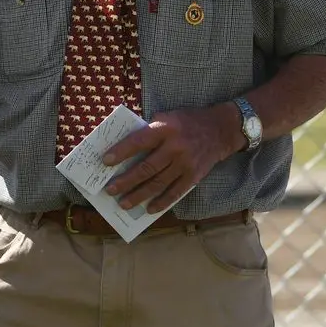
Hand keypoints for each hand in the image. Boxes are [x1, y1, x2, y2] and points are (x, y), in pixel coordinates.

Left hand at [99, 105, 239, 214]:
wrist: (220, 129)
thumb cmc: (187, 122)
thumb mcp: (167, 117)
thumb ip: (149, 131)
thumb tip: (125, 148)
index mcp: (165, 129)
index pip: (138, 141)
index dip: (121, 152)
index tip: (105, 161)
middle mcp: (175, 147)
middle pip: (146, 168)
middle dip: (126, 181)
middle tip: (110, 190)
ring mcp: (185, 163)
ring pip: (158, 183)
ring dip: (139, 195)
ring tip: (123, 203)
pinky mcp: (194, 176)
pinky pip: (175, 192)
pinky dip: (162, 202)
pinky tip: (149, 209)